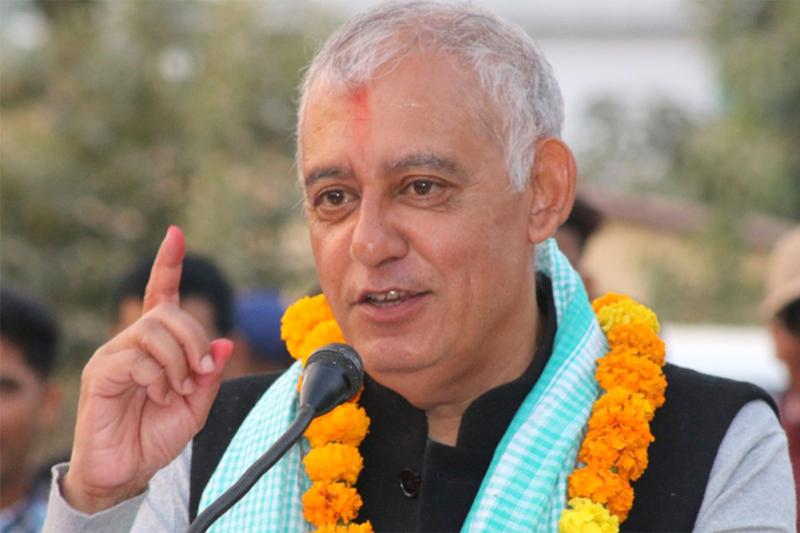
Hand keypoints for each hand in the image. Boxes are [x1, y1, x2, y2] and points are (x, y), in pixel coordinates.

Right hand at [62, 226, 232, 512]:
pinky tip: (156, 397)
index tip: (175, 234)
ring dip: (177, 362)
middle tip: (198, 373)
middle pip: (168, 313)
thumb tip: (221, 343)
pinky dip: (158, 378)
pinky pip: (137, 357)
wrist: (127, 469)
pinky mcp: (100, 372)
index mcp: (157, 344)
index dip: (168, 264)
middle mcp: (133, 342)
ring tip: (175, 390)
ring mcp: (114, 355)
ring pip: (154, 331)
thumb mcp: (196, 404)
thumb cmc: (158, 434)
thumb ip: (209, 374)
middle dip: (193, 340)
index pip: (161, 294)